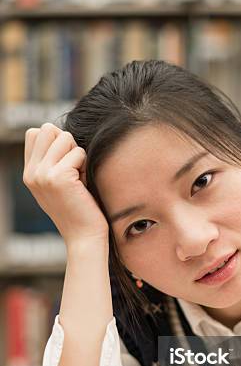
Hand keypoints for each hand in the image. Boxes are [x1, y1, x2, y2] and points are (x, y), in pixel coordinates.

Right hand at [23, 123, 108, 245]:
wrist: (84, 237)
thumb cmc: (79, 210)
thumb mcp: (58, 184)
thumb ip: (52, 161)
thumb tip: (59, 132)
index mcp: (29, 173)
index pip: (35, 133)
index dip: (56, 141)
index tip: (66, 164)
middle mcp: (32, 173)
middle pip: (48, 129)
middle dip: (67, 143)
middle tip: (75, 169)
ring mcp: (43, 174)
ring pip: (65, 137)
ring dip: (78, 155)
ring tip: (79, 178)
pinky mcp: (59, 177)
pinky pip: (79, 152)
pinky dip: (86, 166)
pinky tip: (84, 185)